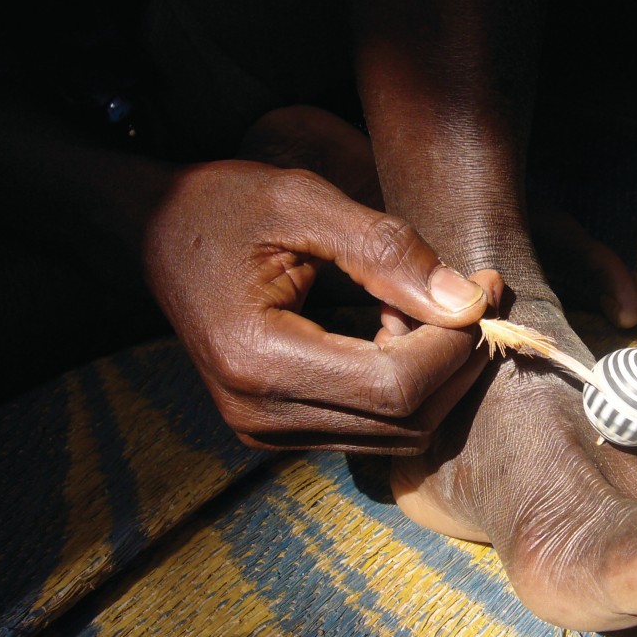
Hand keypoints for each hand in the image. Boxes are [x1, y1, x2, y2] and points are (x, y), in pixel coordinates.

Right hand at [142, 158, 499, 452]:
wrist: (152, 232)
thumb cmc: (220, 206)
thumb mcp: (301, 202)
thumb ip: (385, 249)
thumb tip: (466, 300)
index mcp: (257, 360)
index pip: (395, 386)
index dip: (456, 344)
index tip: (484, 287)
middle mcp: (259, 415)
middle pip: (405, 421)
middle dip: (458, 362)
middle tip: (475, 296)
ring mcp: (267, 431)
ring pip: (397, 434)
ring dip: (436, 376)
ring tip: (432, 307)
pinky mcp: (279, 430)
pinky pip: (372, 429)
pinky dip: (407, 387)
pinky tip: (400, 330)